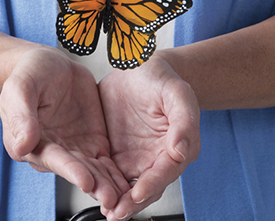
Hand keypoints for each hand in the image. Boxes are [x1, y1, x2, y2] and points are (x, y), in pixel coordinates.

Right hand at [0, 46, 128, 208]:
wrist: (50, 65)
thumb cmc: (30, 73)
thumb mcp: (22, 87)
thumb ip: (21, 116)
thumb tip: (22, 145)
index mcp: (32, 143)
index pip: (54, 160)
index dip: (71, 171)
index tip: (86, 181)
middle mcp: (54, 151)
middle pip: (77, 172)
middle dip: (95, 187)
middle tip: (112, 198)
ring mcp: (75, 149)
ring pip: (94, 171)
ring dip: (108, 186)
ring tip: (125, 197)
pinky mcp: (93, 143)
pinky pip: (106, 162)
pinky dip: (117, 174)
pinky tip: (130, 183)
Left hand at [98, 55, 200, 219]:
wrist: (138, 69)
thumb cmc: (162, 80)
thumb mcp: (177, 94)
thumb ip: (184, 122)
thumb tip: (182, 150)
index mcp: (176, 147)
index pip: (165, 172)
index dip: (152, 184)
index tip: (137, 193)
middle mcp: (155, 158)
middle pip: (145, 187)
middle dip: (131, 203)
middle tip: (116, 212)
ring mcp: (135, 158)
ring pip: (125, 186)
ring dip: (115, 200)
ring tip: (104, 210)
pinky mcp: (115, 154)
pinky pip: (107, 174)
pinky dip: (101, 184)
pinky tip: (91, 190)